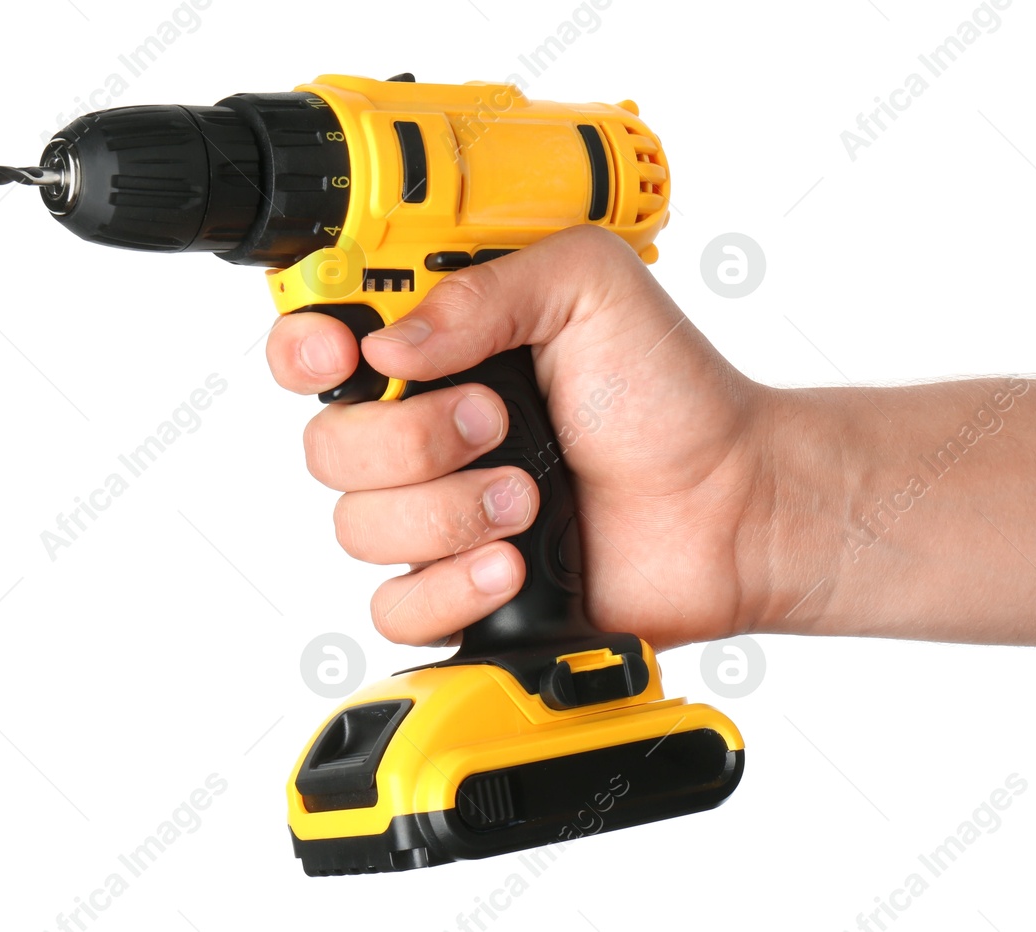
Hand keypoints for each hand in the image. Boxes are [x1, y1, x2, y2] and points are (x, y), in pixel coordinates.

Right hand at [266, 226, 837, 649]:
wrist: (730, 504)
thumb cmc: (670, 395)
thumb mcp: (588, 287)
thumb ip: (484, 290)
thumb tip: (389, 344)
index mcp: (440, 350)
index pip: (316, 345)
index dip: (305, 351)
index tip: (342, 355)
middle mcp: (424, 432)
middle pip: (327, 446)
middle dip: (410, 439)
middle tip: (498, 423)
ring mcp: (438, 515)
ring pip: (357, 528)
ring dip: (448, 512)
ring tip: (531, 496)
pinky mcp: (460, 590)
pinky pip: (395, 608)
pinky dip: (452, 586)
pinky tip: (514, 565)